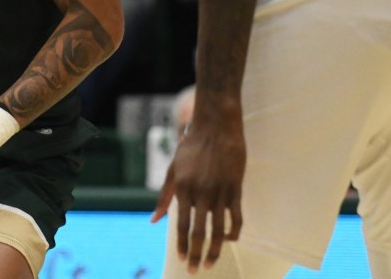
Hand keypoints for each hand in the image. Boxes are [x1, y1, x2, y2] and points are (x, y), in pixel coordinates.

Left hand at [153, 124, 245, 272]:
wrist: (216, 126)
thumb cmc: (191, 146)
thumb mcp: (173, 169)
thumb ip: (164, 196)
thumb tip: (153, 220)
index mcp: (183, 189)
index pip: (182, 225)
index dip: (183, 245)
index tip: (183, 260)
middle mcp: (201, 193)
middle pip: (200, 232)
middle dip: (197, 254)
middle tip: (196, 270)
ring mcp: (220, 192)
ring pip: (219, 229)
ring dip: (216, 250)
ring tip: (211, 263)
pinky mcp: (236, 189)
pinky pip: (236, 217)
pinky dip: (234, 232)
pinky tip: (230, 240)